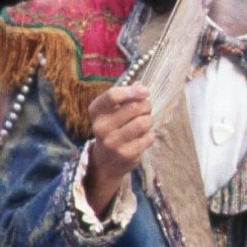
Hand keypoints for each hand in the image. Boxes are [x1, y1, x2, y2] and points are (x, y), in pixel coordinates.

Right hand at [85, 85, 153, 214]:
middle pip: (134, 108)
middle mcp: (101, 127)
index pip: (113, 95)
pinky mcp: (126, 154)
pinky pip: (148, 137)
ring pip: (143, 122)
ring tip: (145, 123)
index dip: (132, 91)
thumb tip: (140, 85)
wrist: (106, 161)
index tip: (144, 91)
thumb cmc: (113, 128)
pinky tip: (142, 137)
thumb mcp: (112, 110)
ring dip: (149, 120)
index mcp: (96, 111)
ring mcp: (112, 142)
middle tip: (146, 110)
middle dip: (146, 106)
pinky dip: (150, 135)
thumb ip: (125, 96)